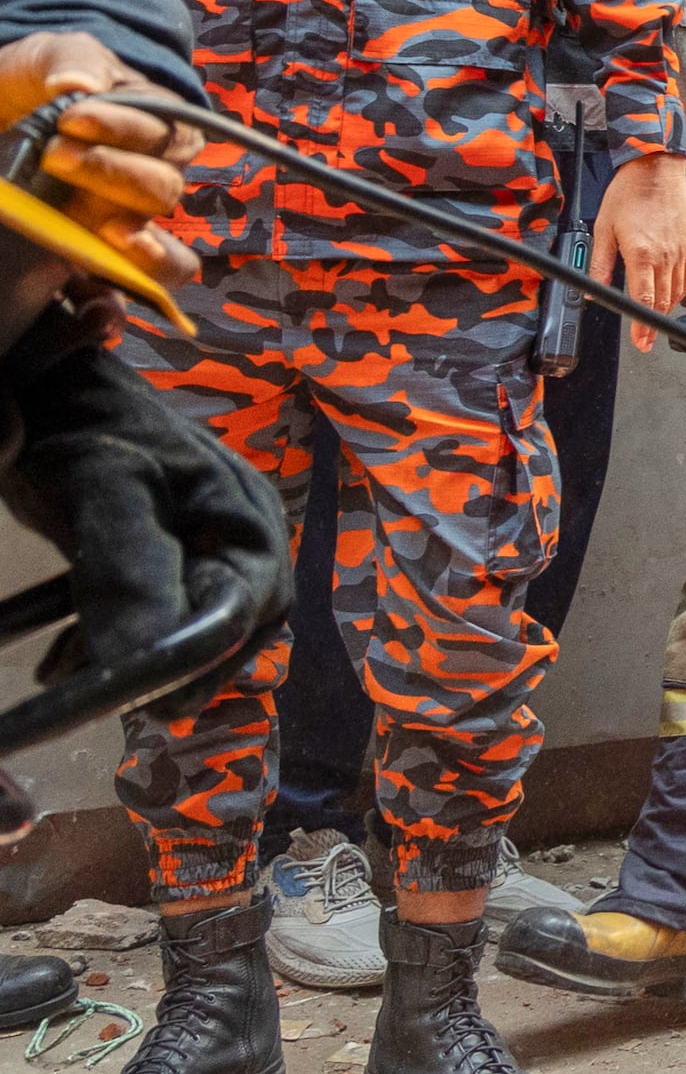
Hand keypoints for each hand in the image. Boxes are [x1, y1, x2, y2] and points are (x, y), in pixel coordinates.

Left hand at [0, 33, 200, 287]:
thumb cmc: (30, 86)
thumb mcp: (44, 59)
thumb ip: (69, 61)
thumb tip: (82, 85)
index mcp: (153, 129)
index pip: (164, 133)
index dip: (123, 128)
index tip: (71, 116)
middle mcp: (149, 181)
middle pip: (164, 188)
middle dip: (112, 172)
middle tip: (55, 156)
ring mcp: (125, 226)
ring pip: (166, 250)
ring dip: (138, 242)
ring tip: (103, 232)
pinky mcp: (96, 262)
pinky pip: (135, 295)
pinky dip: (124, 304)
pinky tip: (100, 304)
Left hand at [0, 341, 283, 716]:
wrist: (48, 369)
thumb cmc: (80, 425)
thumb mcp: (103, 493)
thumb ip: (130, 576)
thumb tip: (150, 671)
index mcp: (248, 517)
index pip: (245, 617)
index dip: (198, 667)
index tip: (143, 704)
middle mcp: (242, 529)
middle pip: (225, 626)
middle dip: (167, 667)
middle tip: (104, 698)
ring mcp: (206, 533)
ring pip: (187, 620)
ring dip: (133, 657)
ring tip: (71, 680)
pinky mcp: (167, 539)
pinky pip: (157, 603)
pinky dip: (110, 635)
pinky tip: (58, 658)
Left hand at [589, 152, 685, 351]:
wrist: (656, 169)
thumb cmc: (629, 193)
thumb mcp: (603, 229)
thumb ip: (599, 264)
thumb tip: (593, 291)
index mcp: (642, 254)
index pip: (644, 300)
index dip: (642, 325)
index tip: (640, 341)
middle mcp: (666, 255)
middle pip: (663, 301)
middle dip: (654, 324)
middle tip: (646, 339)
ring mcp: (682, 250)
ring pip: (678, 290)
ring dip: (667, 308)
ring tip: (656, 319)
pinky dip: (682, 290)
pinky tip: (674, 295)